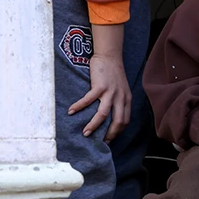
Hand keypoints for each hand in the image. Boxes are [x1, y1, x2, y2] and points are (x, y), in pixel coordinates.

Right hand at [69, 24, 130, 140]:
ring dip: (94, 125)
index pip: (125, 120)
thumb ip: (118, 101)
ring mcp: (111, 92)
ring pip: (103, 114)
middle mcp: (121, 97)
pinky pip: (88, 100)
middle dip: (109, 134)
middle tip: (99, 142)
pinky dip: (79, 107)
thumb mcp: (121, 89)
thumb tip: (109, 116)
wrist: (110, 56)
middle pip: (118, 121)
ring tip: (85, 133)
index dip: (118, 131)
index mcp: (127, 99)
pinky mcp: (100, 86)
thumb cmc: (113, 74)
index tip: (110, 139)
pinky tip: (71, 112)